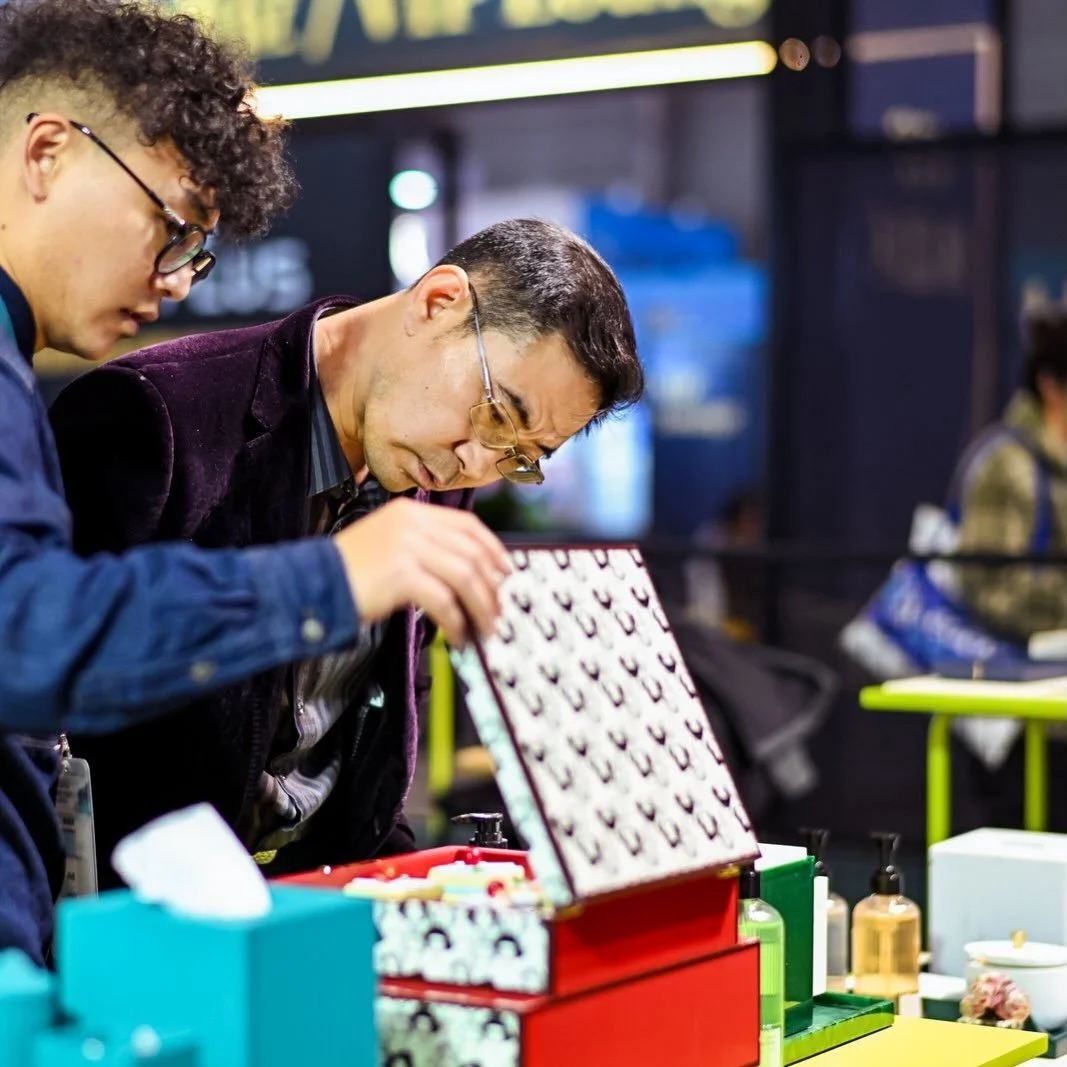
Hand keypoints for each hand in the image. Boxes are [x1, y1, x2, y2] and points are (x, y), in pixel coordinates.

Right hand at [332, 498, 510, 646]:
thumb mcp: (389, 542)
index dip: (493, 550)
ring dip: (480, 608)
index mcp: (412, 512)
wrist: (313, 582)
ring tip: (483, 629)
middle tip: (498, 612)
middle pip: (471, 553)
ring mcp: (407, 547)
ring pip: (465, 577)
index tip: (506, 572)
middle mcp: (413, 523)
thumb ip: (425, 546)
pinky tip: (455, 637)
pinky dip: (456, 623)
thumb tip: (467, 571)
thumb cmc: (350, 571)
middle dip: (491, 588)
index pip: (468, 525)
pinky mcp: (402, 574)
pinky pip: (444, 601)